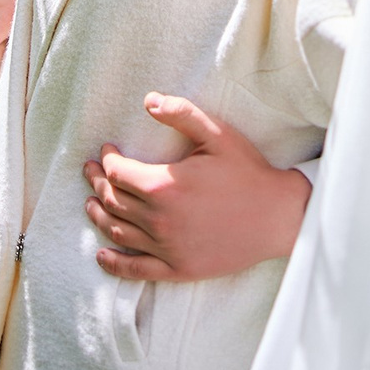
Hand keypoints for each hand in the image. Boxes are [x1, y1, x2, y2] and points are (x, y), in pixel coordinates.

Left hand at [82, 93, 310, 281]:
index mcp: (164, 185)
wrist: (278, 218)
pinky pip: (135, 269)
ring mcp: (166, 247)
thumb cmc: (248, 173)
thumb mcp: (218, 135)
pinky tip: (102, 255)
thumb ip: (182, 114)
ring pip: (118, 232)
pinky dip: (113, 263)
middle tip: (91, 173)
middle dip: (97, 183)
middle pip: (113, 201)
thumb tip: (148, 100)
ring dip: (99, 216)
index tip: (107, 151)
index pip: (118, 173)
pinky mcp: (177, 269)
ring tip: (91, 204)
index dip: (107, 160)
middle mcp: (159, 219)